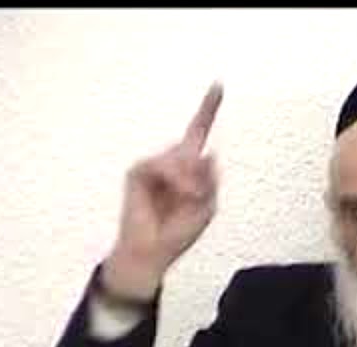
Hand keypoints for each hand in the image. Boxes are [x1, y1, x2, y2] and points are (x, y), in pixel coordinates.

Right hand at [103, 82, 222, 298]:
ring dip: (188, 179)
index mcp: (189, 169)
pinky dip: (174, 179)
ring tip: (186, 199)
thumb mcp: (207, 207)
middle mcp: (171, 162)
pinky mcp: (137, 171)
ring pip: (179, 156)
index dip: (208, 109)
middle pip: (193, 147)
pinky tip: (177, 194)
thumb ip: (210, 180)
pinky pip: (160, 164)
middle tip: (195, 198)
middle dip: (199, 173)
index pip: (198, 133)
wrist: (152, 251)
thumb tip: (207, 153)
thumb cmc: (178, 232)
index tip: (219, 84)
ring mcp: (153, 166)